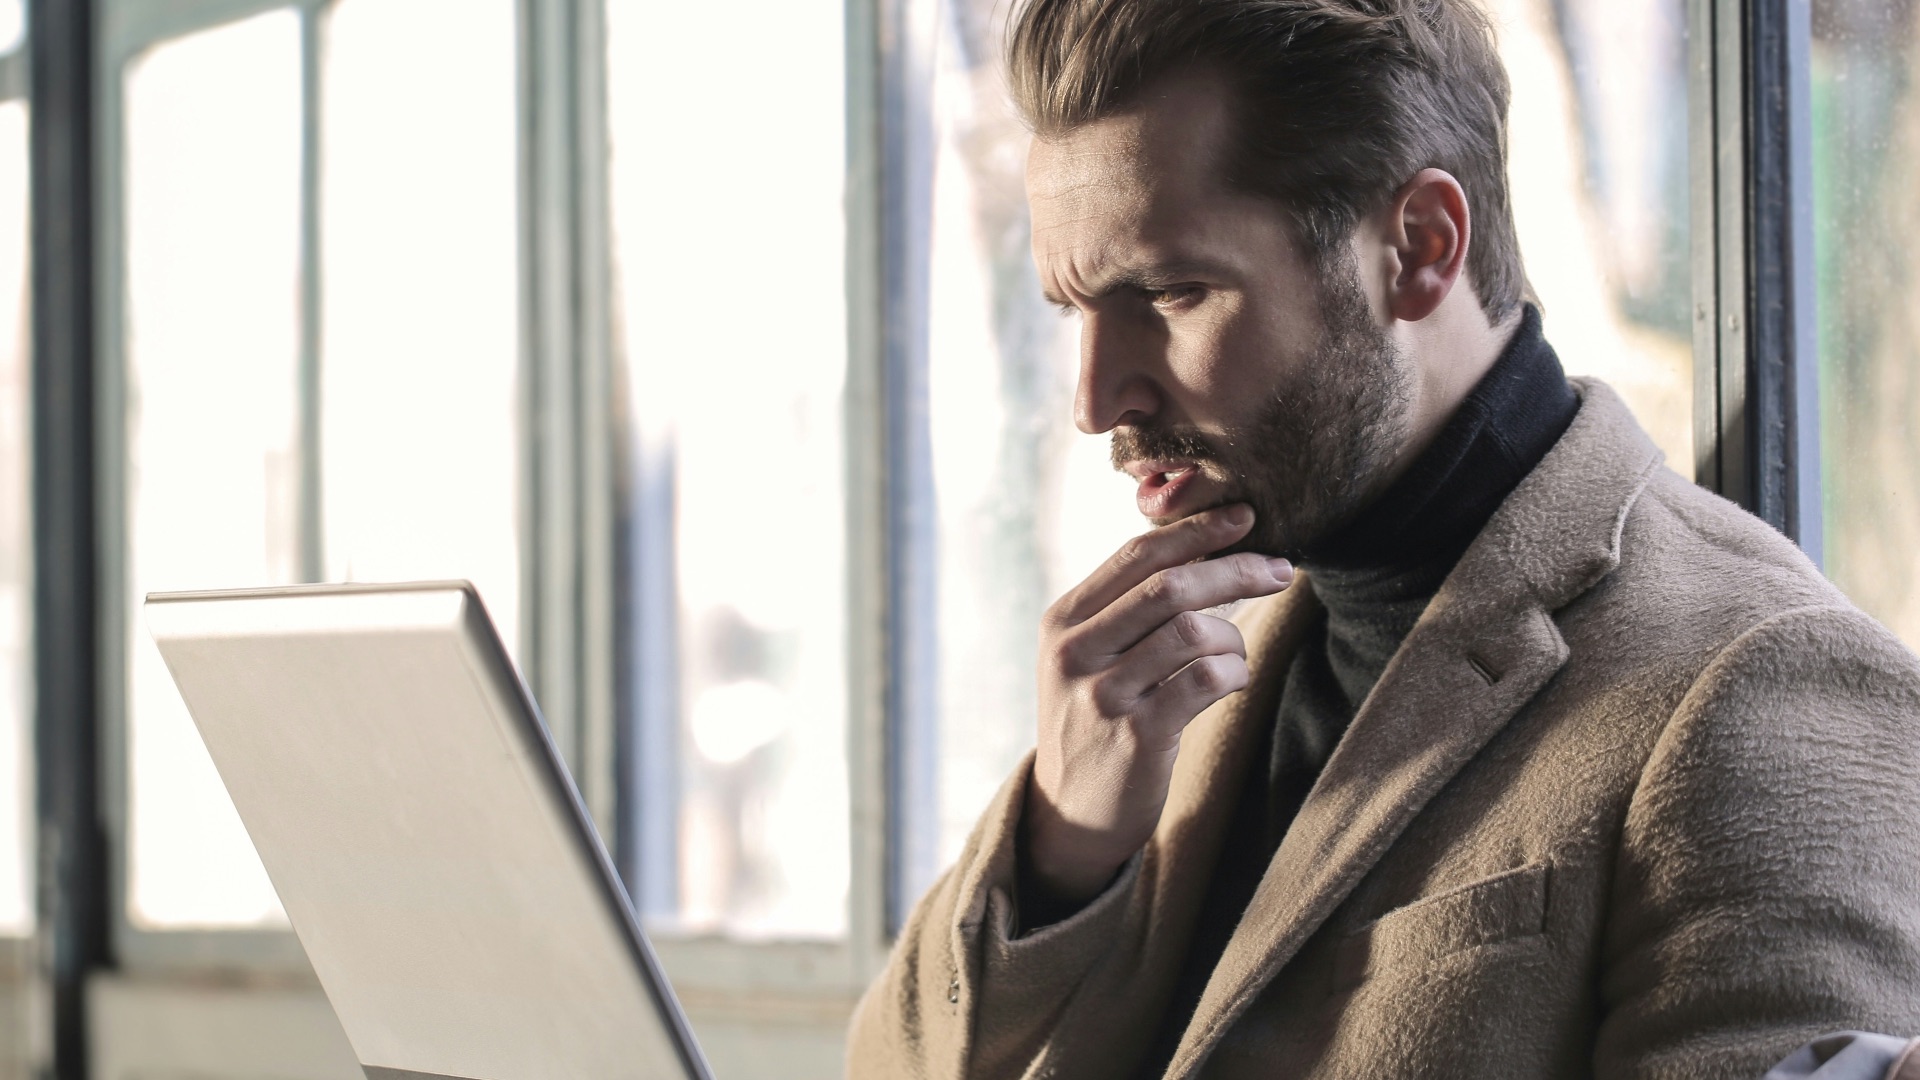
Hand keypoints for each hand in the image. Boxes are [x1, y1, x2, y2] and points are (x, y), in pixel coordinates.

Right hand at [1022, 504, 1293, 905]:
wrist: (1071, 811)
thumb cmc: (1097, 721)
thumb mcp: (1088, 658)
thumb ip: (1126, 608)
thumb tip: (1201, 549)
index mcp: (1064, 620)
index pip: (1137, 556)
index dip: (1196, 530)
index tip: (1245, 516)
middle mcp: (1076, 651)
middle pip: (1170, 586)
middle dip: (1235, 569)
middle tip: (1281, 569)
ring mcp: (1103, 694)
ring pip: (1193, 631)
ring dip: (1233, 637)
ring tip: (1235, 655)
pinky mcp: (1136, 736)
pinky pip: (1206, 680)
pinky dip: (1234, 673)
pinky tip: (1231, 682)